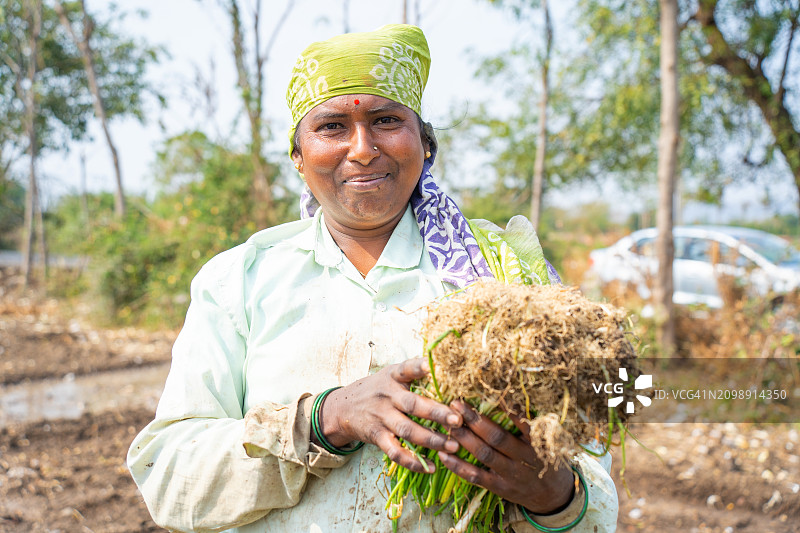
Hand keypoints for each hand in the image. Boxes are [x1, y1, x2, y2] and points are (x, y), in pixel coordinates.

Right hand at [318, 357, 461, 472]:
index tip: (432, 366)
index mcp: (394, 377)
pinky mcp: (377, 436)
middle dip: (436, 413)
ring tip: (453, 446)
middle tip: (457, 420)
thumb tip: (446, 366)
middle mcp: (387, 396)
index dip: (419, 367)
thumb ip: (413, 373)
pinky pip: (395, 452)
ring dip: (431, 440)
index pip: (406, 369)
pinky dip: (413, 461)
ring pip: (407, 430)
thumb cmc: (379, 390)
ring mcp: (381, 417)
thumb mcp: (391, 375)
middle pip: (412, 404)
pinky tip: (431, 467)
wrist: (344, 408)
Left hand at [437, 400, 574, 514]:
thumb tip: (508, 395)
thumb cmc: (548, 458)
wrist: (555, 495)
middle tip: (456, 404)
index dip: (504, 407)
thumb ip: (530, 421)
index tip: (487, 391)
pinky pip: (476, 477)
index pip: (521, 421)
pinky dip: (458, 466)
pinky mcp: (499, 487)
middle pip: (496, 436)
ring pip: (484, 454)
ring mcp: (511, 474)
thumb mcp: (548, 438)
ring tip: (448, 423)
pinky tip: (443, 455)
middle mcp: (524, 458)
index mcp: (537, 441)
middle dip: (474, 419)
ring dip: (464, 438)